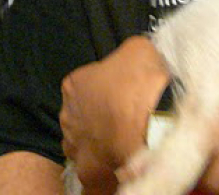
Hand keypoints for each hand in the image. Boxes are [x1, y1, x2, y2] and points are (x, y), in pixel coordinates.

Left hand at [60, 35, 169, 193]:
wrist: (152, 121)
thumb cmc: (141, 80)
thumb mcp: (137, 48)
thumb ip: (126, 54)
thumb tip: (130, 58)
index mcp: (74, 84)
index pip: (85, 81)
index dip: (104, 83)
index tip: (123, 87)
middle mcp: (66, 115)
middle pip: (82, 111)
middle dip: (98, 112)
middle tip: (124, 111)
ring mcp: (74, 144)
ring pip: (84, 139)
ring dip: (98, 138)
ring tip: (124, 135)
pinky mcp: (85, 170)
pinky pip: (92, 166)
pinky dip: (103, 163)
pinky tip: (120, 157)